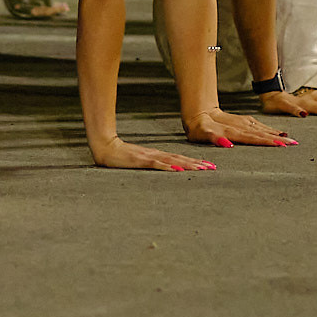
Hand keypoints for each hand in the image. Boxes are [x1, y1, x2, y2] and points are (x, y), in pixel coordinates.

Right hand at [89, 134, 217, 172]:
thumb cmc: (119, 156)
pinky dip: (169, 167)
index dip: (194, 162)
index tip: (208, 166)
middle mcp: (155, 155)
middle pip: (180, 159)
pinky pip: (157, 164)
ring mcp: (148, 157)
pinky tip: (179, 170)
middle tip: (212, 168)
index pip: (178, 158)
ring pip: (173, 161)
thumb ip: (149, 164)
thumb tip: (162, 169)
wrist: (104, 146)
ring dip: (188, 165)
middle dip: (197, 164)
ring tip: (202, 169)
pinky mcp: (140, 161)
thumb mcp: (137, 162)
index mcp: (156, 155)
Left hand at [184, 108, 298, 148]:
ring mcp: (243, 122)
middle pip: (261, 133)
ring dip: (276, 134)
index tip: (279, 145)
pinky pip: (260, 126)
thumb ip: (214, 138)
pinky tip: (278, 134)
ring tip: (290, 140)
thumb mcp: (201, 134)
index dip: (265, 141)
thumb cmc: (199, 128)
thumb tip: (227, 144)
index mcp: (232, 131)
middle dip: (277, 139)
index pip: (251, 137)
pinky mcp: (244, 121)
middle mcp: (240, 126)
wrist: (199, 112)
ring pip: (262, 129)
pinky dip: (270, 130)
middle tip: (292, 144)